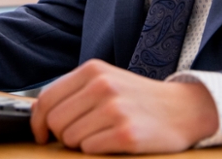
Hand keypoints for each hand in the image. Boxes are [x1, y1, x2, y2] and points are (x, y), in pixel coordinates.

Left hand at [30, 59, 218, 153]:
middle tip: (82, 136)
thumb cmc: (139, 99)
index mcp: (93, 70)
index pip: (46, 99)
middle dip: (63, 135)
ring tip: (103, 135)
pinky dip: (97, 151)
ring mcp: (115, 109)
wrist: (184, 109)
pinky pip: (89, 149)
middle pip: (56, 121)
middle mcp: (102, 85)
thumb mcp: (107, 81)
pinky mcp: (126, 133)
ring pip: (70, 138)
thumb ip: (75, 92)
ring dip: (81, 144)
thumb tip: (40, 115)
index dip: (38, 122)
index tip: (41, 134)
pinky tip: (114, 142)